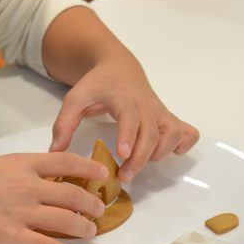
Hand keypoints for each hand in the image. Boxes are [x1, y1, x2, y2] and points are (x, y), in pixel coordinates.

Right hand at [0, 151, 107, 243]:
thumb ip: (4, 166)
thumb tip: (8, 171)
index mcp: (21, 163)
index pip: (66, 163)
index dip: (89, 168)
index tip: (102, 173)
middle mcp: (27, 186)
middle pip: (73, 195)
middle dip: (92, 204)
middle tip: (98, 209)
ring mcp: (21, 212)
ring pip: (67, 221)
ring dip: (84, 228)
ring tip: (91, 232)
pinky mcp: (11, 238)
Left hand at [48, 56, 198, 183]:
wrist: (119, 67)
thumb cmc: (97, 85)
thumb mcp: (75, 98)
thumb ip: (63, 124)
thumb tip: (56, 152)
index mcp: (122, 98)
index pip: (129, 115)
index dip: (129, 134)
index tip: (123, 153)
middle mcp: (146, 105)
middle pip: (152, 132)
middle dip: (141, 157)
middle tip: (124, 175)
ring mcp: (160, 112)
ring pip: (173, 133)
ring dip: (160, 152)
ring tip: (139, 162)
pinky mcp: (169, 118)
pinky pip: (187, 133)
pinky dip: (182, 145)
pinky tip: (166, 152)